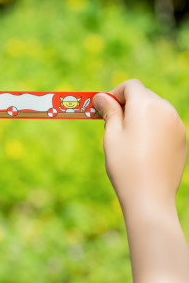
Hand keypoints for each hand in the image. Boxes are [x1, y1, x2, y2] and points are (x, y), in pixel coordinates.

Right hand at [93, 79, 186, 208]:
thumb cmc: (125, 165)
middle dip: (126, 104)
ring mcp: (177, 124)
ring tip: (127, 138)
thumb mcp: (111, 135)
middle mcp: (166, 109)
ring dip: (140, 115)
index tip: (103, 109)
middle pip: (144, 96)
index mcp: (146, 105)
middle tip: (111, 124)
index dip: (114, 93)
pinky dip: (152, 127)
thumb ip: (109, 112)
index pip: (131, 86)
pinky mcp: (182, 139)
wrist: (150, 196)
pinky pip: (164, 123)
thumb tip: (101, 97)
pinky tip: (142, 148)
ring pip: (155, 109)